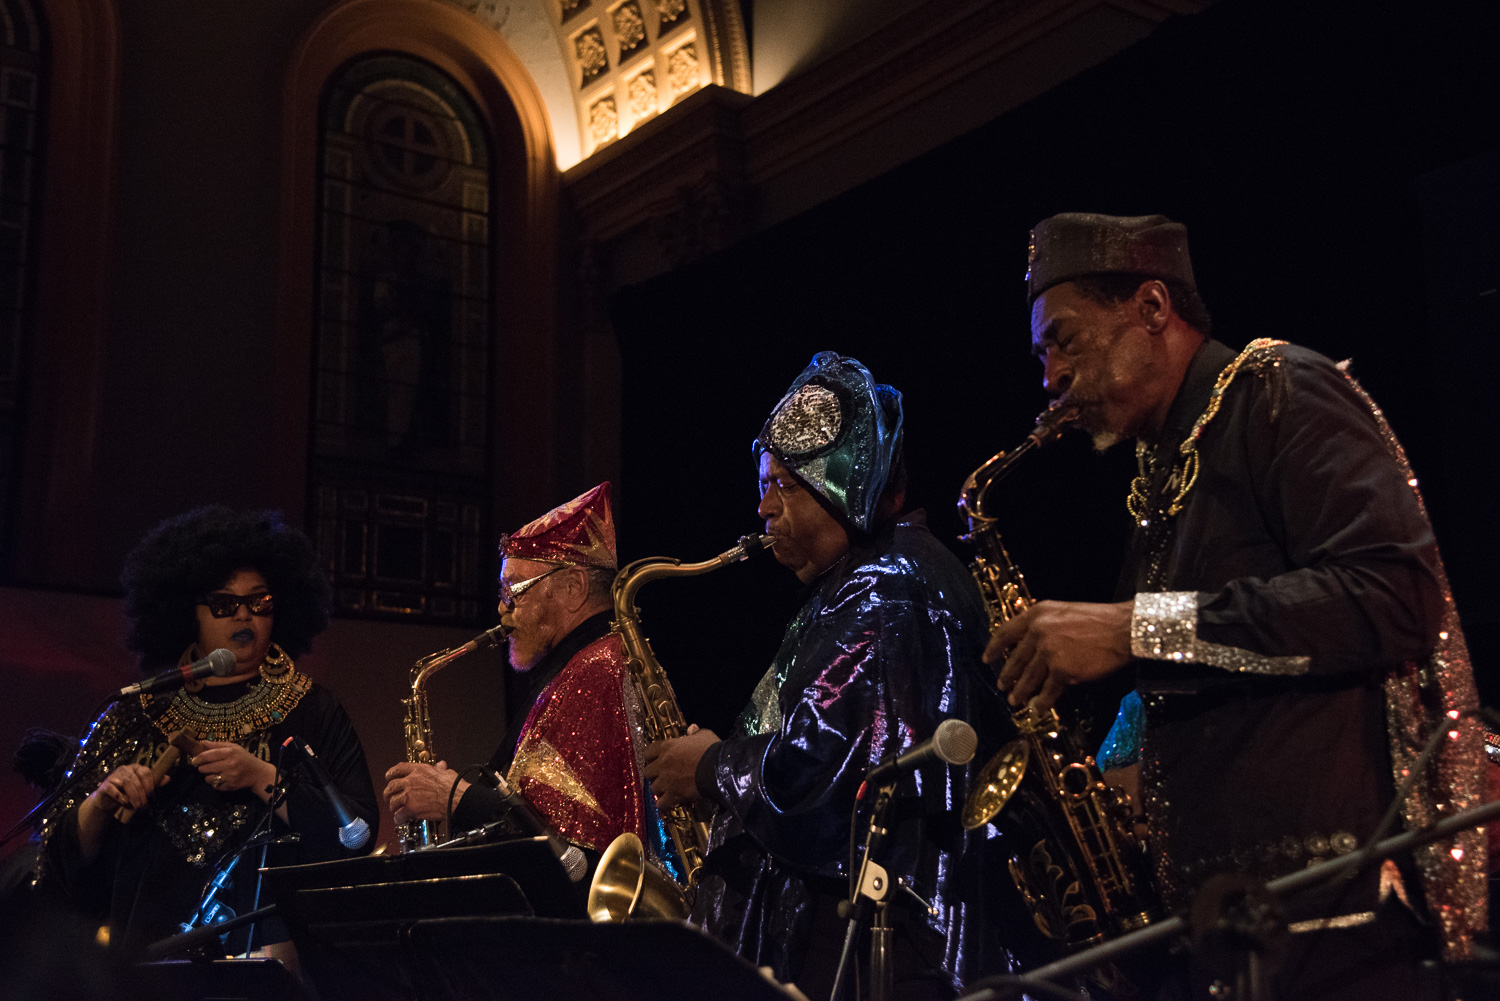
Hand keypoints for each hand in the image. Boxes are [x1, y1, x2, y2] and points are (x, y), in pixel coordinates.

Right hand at [86, 763, 163, 814]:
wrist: (107, 800)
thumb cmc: (126, 793)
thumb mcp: (141, 788)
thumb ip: (153, 783)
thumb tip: (168, 778)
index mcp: (135, 768)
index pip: (146, 772)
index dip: (150, 783)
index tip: (152, 795)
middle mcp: (124, 769)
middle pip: (137, 779)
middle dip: (142, 793)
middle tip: (144, 804)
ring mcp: (114, 776)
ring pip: (127, 783)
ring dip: (133, 796)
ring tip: (137, 806)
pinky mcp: (105, 785)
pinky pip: (113, 789)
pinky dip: (120, 797)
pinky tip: (125, 802)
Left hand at [191, 741, 276, 795]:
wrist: (258, 774)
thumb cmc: (244, 758)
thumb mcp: (234, 748)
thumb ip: (218, 745)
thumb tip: (202, 742)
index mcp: (230, 753)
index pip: (207, 756)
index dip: (198, 758)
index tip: (194, 760)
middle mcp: (229, 765)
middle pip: (204, 768)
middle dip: (202, 767)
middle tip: (206, 766)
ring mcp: (229, 777)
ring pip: (207, 778)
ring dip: (209, 776)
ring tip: (216, 772)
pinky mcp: (229, 786)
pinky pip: (214, 785)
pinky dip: (215, 782)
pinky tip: (222, 778)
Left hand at [384, 760, 464, 821]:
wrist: (457, 799)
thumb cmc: (454, 786)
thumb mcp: (447, 772)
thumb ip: (440, 769)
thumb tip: (441, 765)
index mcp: (419, 770)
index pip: (398, 768)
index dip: (391, 773)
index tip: (389, 777)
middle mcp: (411, 781)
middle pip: (391, 786)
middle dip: (388, 792)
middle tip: (389, 797)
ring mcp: (409, 795)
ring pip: (393, 801)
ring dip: (393, 807)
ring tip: (395, 810)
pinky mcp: (410, 808)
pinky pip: (399, 814)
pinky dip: (398, 818)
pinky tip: (400, 819)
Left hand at [642, 727, 719, 810]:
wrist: (718, 769)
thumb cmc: (711, 749)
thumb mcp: (704, 735)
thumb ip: (695, 732)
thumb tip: (691, 728)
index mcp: (667, 747)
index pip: (649, 751)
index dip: (651, 756)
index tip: (655, 759)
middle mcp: (662, 764)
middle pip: (648, 771)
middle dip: (654, 774)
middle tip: (662, 775)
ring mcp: (666, 781)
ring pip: (654, 788)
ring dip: (660, 789)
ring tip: (667, 790)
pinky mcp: (673, 795)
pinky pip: (662, 803)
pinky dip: (664, 805)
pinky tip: (668, 804)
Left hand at [985, 600, 1133, 709]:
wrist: (1123, 629)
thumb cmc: (1098, 620)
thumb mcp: (1063, 612)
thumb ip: (1044, 625)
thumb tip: (1028, 643)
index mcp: (1037, 614)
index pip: (1005, 632)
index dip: (993, 648)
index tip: (987, 659)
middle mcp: (1038, 632)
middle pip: (1015, 659)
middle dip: (1007, 675)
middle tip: (1001, 685)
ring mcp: (1049, 652)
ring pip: (1028, 678)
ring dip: (1020, 692)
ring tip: (1014, 701)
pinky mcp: (1063, 671)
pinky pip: (1047, 691)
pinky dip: (1042, 702)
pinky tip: (1037, 709)